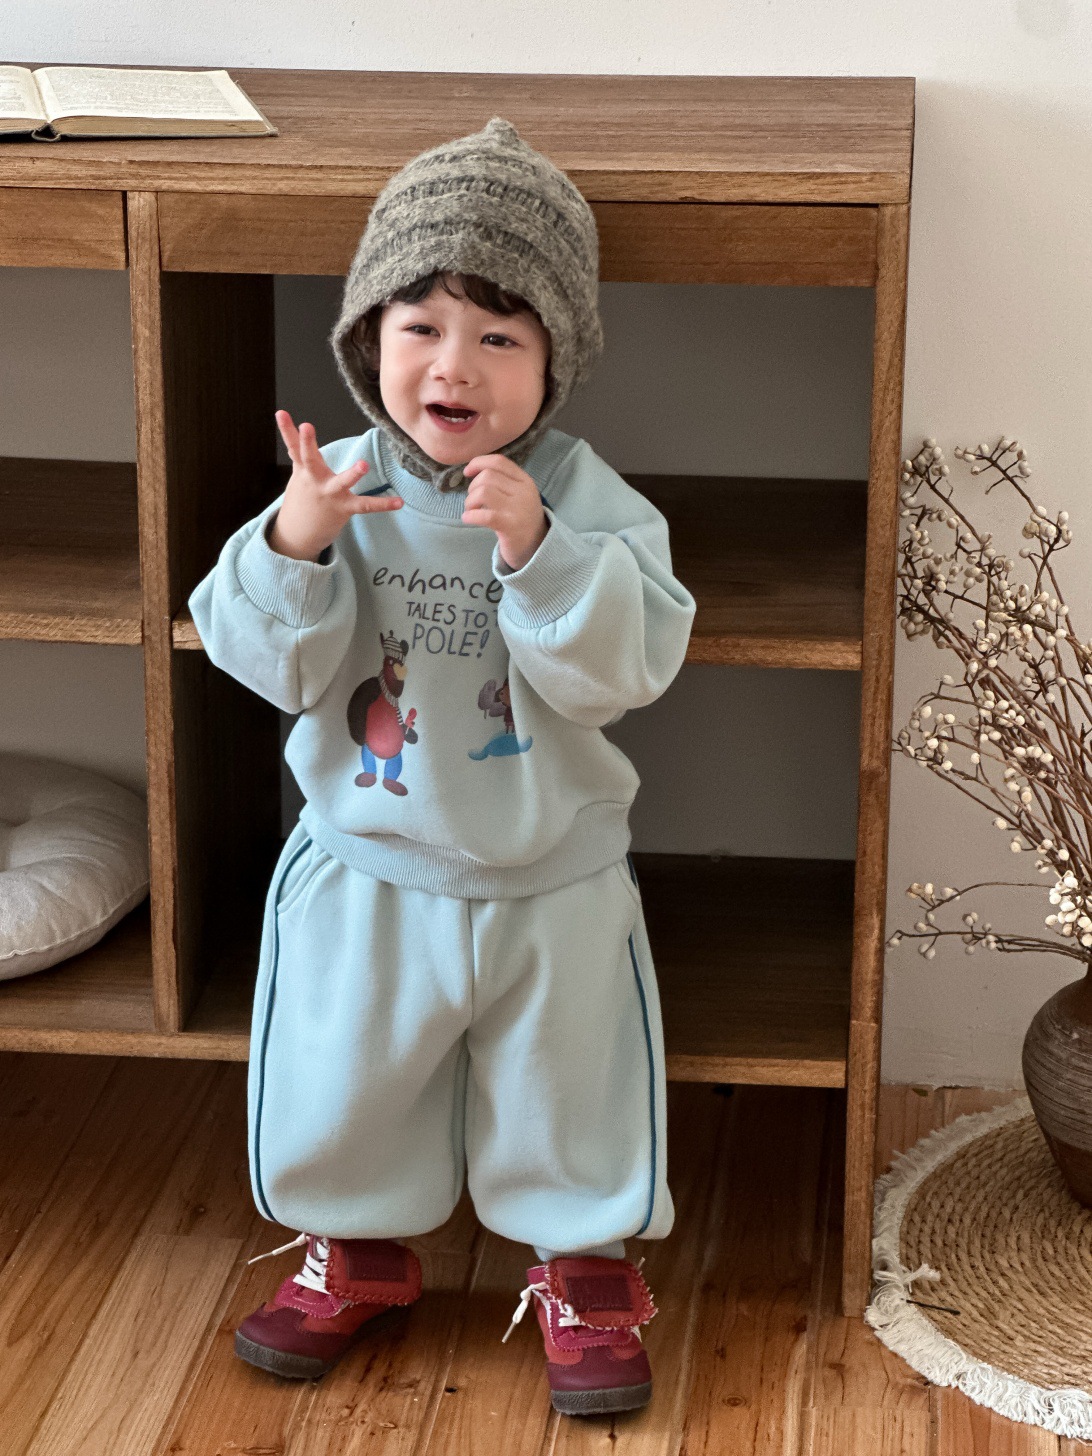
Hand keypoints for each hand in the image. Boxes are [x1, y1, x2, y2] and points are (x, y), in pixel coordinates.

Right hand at [270, 410, 402, 560]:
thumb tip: (290, 431)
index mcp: (304, 470)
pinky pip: (366, 506)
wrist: (298, 534)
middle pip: (309, 459)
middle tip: (306, 426)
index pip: (294, 446)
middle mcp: (314, 480)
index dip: (287, 430)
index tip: (281, 413)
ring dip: (352, 474)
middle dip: (307, 443)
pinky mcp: (343, 508)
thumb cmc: (302, 499)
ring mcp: (329, 495)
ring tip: (363, 464)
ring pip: (340, 482)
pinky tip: (400, 502)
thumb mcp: (299, 475)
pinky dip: (384, 504)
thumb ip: (299, 454)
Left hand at [461, 455, 547, 570]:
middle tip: (473, 502)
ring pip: (483, 492)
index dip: (478, 463)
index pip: (499, 462)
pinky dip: (470, 516)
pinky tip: (468, 519)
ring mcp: (518, 509)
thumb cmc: (521, 520)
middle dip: (472, 487)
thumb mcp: (519, 496)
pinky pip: (484, 515)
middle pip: (487, 476)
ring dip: (470, 501)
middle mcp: (523, 492)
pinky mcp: (510, 526)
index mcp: (525, 481)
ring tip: (471, 511)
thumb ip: (503, 482)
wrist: (537, 548)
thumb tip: (474, 471)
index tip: (467, 472)